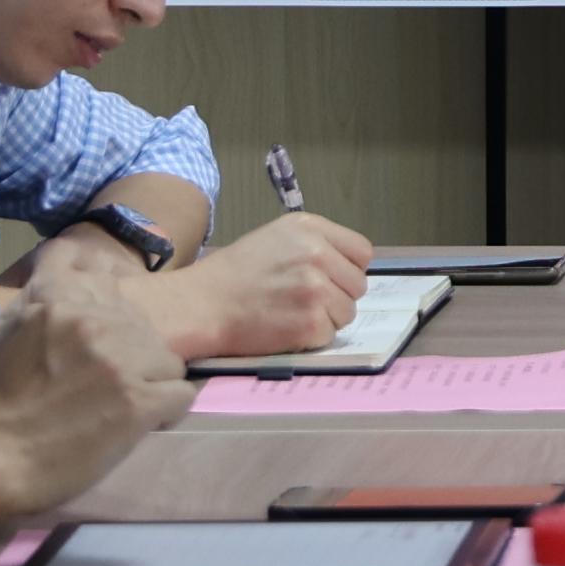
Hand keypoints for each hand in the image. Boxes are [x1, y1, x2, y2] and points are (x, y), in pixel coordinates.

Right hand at [0, 239, 194, 501]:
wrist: (0, 458)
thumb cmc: (0, 400)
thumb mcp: (9, 331)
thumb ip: (40, 297)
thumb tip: (67, 272)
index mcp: (58, 300)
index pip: (102, 276)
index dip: (109, 307)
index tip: (101, 335)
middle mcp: (91, 322)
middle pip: (143, 325)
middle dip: (132, 353)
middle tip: (106, 385)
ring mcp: (118, 361)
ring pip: (169, 359)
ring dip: (151, 383)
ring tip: (124, 406)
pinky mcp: (137, 402)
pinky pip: (182, 394)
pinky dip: (166, 412)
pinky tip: (141, 423)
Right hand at [144, 213, 376, 363]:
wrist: (203, 304)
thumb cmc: (236, 274)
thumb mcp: (276, 237)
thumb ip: (316, 244)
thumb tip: (348, 267)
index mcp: (309, 228)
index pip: (361, 252)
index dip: (347, 269)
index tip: (330, 278)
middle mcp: (316, 253)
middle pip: (358, 285)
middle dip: (337, 295)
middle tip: (303, 300)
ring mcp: (315, 289)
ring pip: (348, 311)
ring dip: (326, 318)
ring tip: (292, 313)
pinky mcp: (311, 322)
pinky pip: (330, 334)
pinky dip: (311, 337)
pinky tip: (285, 327)